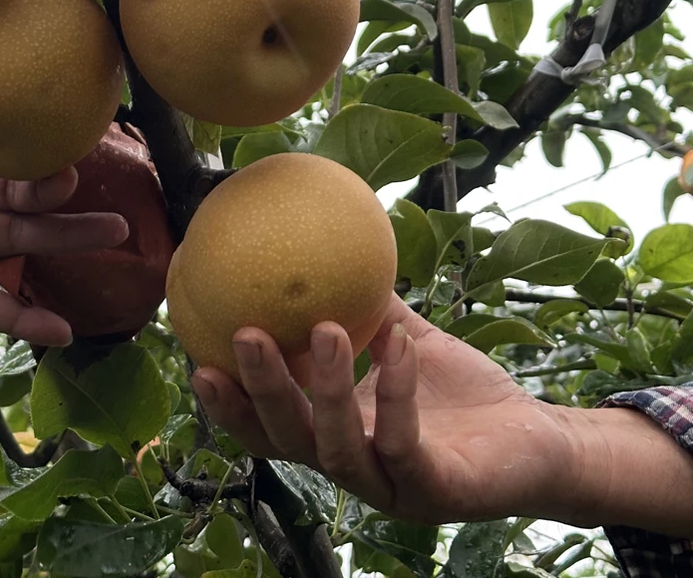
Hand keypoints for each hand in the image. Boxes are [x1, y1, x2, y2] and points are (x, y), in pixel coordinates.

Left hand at [0, 0, 127, 345]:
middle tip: (96, 178)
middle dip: (61, 191)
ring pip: (8, 239)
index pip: (3, 141)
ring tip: (115, 235)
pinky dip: (15, 315)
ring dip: (60, 241)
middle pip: (17, 194)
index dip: (41, 136)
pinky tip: (60, 333)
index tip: (83, 122)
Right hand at [191, 295, 576, 524]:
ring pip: (336, 448)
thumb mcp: (402, 337)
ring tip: (325, 329)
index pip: (267, 426)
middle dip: (260, 391)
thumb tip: (328, 243)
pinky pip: (404, 441)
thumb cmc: (460, 392)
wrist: (535, 439)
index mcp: (333, 431)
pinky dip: (395, 390)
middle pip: (286, 441)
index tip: (199, 356)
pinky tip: (395, 341)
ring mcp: (389, 483)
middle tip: (244, 335)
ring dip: (325, 389)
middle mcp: (351, 464)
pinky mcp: (434, 490)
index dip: (230, 402)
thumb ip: (364, 304)